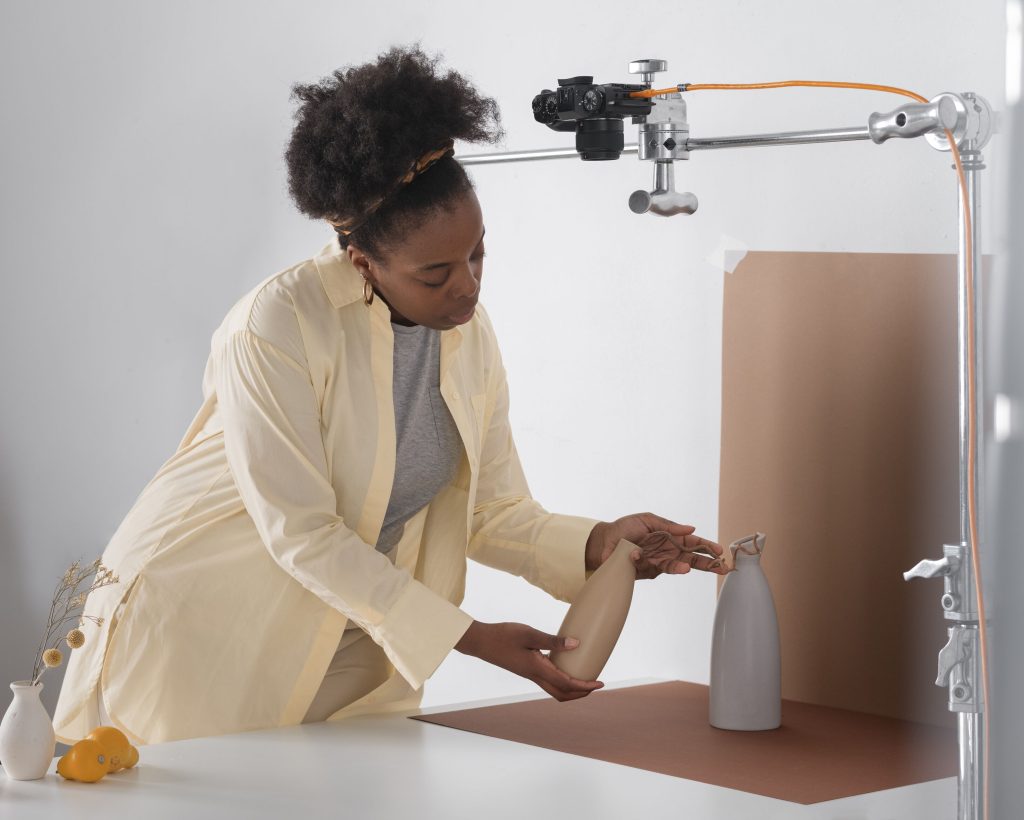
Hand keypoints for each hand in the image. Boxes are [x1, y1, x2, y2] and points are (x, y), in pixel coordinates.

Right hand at [454, 620, 603, 701]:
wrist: (480, 642)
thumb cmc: (503, 635)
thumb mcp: (529, 634)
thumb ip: (552, 640)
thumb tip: (576, 645)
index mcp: (537, 669)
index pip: (567, 684)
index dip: (585, 686)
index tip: (600, 683)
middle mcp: (534, 676)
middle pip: (562, 694)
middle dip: (581, 693)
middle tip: (595, 684)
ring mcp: (529, 674)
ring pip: (554, 690)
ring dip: (571, 690)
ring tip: (583, 679)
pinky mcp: (525, 670)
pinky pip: (547, 682)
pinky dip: (560, 681)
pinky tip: (564, 666)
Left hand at [585, 513, 726, 578]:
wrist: (603, 543)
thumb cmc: (624, 528)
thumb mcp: (647, 520)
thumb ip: (669, 526)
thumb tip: (691, 528)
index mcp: (670, 537)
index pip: (693, 543)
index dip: (706, 547)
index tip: (719, 550)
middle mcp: (668, 551)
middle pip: (691, 559)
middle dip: (707, 564)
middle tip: (722, 568)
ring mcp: (658, 562)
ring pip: (676, 567)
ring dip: (683, 567)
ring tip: (689, 568)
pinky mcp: (647, 571)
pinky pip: (656, 569)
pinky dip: (654, 564)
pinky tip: (644, 557)